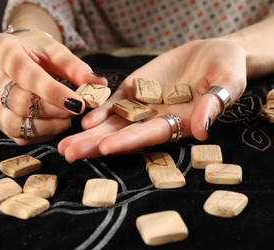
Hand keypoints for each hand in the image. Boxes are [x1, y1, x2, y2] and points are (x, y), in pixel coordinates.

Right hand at [0, 29, 106, 144]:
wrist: (12, 54)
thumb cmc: (34, 50)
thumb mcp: (53, 50)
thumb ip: (74, 67)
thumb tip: (98, 85)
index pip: (24, 73)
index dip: (52, 91)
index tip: (78, 103)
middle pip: (17, 101)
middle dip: (52, 110)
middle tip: (75, 111)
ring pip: (14, 123)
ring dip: (46, 126)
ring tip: (67, 119)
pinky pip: (16, 135)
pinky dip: (40, 134)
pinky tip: (55, 125)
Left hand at [58, 39, 246, 161]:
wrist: (213, 53)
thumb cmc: (226, 69)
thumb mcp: (226, 83)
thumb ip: (212, 105)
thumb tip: (201, 130)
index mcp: (178, 122)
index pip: (150, 135)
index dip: (129, 141)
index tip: (106, 148)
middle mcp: (155, 119)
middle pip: (122, 136)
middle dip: (95, 145)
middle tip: (69, 155)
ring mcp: (142, 106)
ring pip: (112, 124)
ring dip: (88, 134)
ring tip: (64, 147)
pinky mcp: (133, 91)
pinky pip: (113, 103)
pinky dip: (98, 111)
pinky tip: (82, 120)